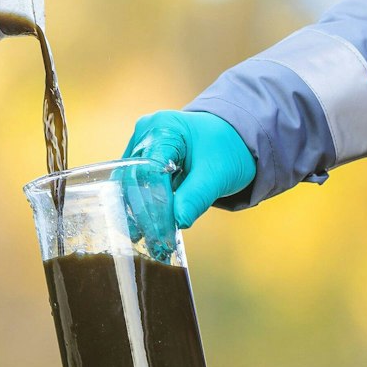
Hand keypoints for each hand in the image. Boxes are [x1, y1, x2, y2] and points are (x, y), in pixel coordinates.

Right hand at [124, 110, 256, 227]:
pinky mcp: (144, 155)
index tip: (155, 230)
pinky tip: (148, 224)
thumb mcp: (216, 175)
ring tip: (145, 237)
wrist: (235, 139)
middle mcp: (146, 131)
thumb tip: (178, 221)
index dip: (150, 203)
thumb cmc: (228, 149)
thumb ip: (196, 197)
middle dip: (141, 210)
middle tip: (146, 239)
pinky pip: (138, 180)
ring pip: (132, 180)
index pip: (148, 170)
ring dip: (138, 209)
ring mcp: (143, 141)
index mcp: (164, 127)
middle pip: (134, 175)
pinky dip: (143, 202)